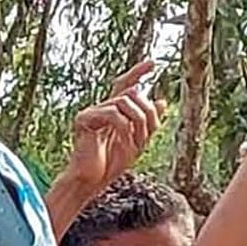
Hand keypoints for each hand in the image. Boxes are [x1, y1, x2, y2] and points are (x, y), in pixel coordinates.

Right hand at [56, 61, 161, 216]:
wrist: (91, 182)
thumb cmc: (110, 166)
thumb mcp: (137, 142)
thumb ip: (148, 122)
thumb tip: (162, 101)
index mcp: (112, 111)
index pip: (125, 85)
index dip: (138, 72)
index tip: (153, 63)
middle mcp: (101, 108)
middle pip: (131, 93)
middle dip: (147, 112)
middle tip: (149, 133)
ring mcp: (91, 112)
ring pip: (125, 101)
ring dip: (138, 122)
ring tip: (136, 143)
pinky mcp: (84, 120)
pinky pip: (113, 114)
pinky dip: (125, 128)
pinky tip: (125, 142)